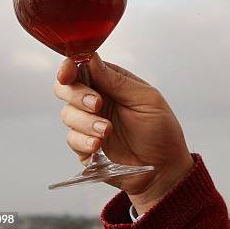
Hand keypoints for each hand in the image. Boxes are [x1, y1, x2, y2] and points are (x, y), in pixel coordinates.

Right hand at [54, 53, 193, 213]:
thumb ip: (118, 81)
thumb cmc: (161, 131)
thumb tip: (91, 59)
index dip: (70, 67)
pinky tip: (99, 145)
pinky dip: (83, 141)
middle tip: (97, 104)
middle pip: (66, 88)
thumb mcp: (147, 100)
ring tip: (108, 131)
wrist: (163, 168)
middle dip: (76, 95)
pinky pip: (72, 140)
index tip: (68, 74)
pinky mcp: (85, 146)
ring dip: (86, 122)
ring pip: (68, 114)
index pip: (83, 68)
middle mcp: (97, 100)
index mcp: (112, 84)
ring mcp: (89, 124)